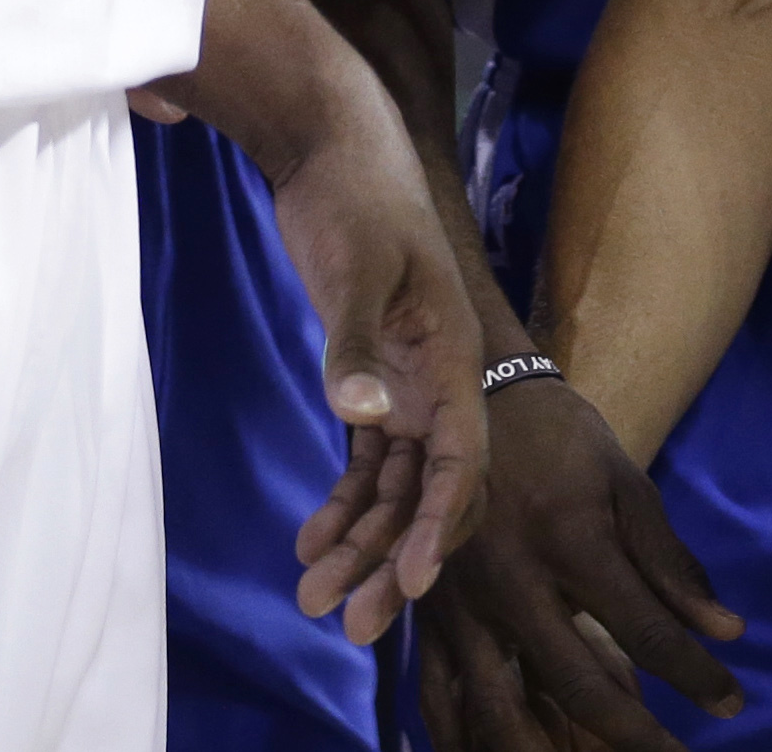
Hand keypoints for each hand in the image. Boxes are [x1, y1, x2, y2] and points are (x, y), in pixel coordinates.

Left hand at [265, 106, 492, 638]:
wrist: (333, 148)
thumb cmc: (356, 200)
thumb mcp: (354, 266)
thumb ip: (355, 343)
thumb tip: (360, 414)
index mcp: (454, 357)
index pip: (460, 460)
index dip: (439, 524)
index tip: (411, 580)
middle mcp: (440, 381)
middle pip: (428, 489)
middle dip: (394, 558)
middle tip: (353, 623)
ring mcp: (405, 382)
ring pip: (394, 484)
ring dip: (362, 542)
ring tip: (315, 599)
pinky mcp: (370, 376)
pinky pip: (366, 459)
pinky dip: (343, 502)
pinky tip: (310, 543)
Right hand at [411, 374, 746, 748]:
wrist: (469, 394)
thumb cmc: (560, 438)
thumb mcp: (625, 482)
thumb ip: (669, 563)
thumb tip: (727, 630)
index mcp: (570, 541)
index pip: (646, 629)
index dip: (695, 675)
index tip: (732, 705)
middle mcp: (513, 583)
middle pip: (576, 685)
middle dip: (634, 737)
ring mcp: (461, 604)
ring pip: (498, 709)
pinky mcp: (427, 615)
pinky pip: (442, 697)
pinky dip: (468, 740)